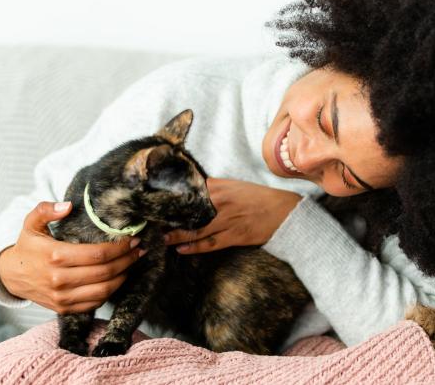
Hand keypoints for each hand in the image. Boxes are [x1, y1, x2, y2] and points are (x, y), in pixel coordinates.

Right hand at [0, 201, 144, 313]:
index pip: (97, 254)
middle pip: (104, 273)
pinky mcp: (63, 308)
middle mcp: (59, 279)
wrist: (11, 276)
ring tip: (132, 263)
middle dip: (127, 261)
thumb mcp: (31, 223)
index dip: (119, 247)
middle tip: (139, 250)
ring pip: (103, 291)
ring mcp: (61, 297)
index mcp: (55, 256)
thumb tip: (68, 206)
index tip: (132, 239)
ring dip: (123, 277)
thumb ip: (46, 210)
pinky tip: (118, 279)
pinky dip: (110, 292)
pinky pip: (94, 304)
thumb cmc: (27, 246)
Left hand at [162, 177, 301, 253]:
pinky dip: (195, 247)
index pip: (189, 192)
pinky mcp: (235, 236)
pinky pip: (211, 243)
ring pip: (196, 229)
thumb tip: (191, 190)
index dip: (171, 199)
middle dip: (169, 219)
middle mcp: (221, 202)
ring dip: (177, 236)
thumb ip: (213, 188)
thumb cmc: (258, 197)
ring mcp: (228, 220)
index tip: (154, 204)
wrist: (284, 211)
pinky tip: (181, 249)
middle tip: (150, 225)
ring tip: (160, 239)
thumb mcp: (235, 186)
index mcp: (220, 187)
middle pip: (189, 212)